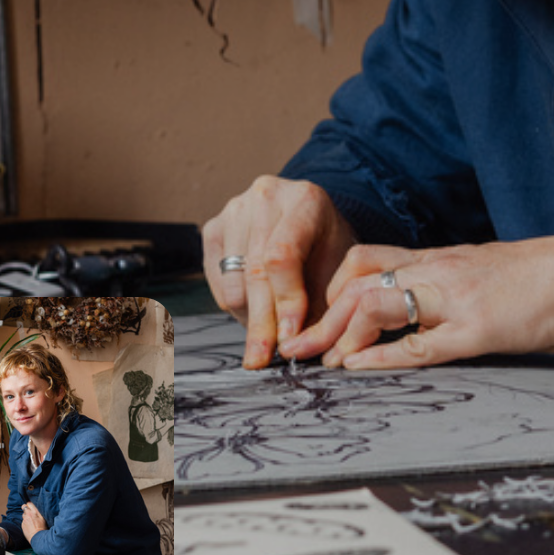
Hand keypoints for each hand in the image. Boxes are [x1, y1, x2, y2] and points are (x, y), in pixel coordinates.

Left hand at [21, 502, 46, 541]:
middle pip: (24, 507)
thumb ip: (38, 512)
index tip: (30, 506)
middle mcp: (28, 514)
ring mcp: (24, 519)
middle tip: (29, 511)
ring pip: (23, 514)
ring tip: (30, 519)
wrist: (37, 536)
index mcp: (34, 512)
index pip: (29, 503)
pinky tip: (29, 525)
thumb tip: (34, 508)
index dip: (29, 504)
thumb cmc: (42, 527)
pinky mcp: (22, 524)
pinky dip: (25, 521)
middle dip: (25, 508)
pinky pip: (23, 521)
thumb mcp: (43, 518)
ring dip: (26, 515)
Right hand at [203, 175, 358, 368]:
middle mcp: (266, 196)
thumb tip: (297, 346)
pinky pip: (216, 281)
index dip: (285, 301)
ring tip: (270, 331)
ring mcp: (235, 209)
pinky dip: (235, 305)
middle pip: (255, 271)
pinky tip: (255, 310)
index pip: (283, 256)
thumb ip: (323, 304)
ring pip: (233, 281)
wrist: (311, 219)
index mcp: (305, 200)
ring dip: (249, 317)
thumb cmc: (329, 247)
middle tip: (262, 358)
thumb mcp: (340, 269)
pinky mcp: (213, 227)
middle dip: (261, 323)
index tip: (288, 338)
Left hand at [281, 232, 553, 369]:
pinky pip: (417, 343)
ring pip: (375, 301)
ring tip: (318, 361)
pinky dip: (379, 357)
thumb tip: (421, 324)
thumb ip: (452, 296)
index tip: (310, 321)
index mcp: (442, 259)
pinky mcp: (478, 327)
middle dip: (317, 313)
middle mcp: (440, 269)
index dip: (329, 290)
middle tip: (293, 347)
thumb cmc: (548, 284)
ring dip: (337, 333)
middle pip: (356, 276)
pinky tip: (356, 369)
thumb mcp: (488, 281)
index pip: (367, 261)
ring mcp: (456, 297)